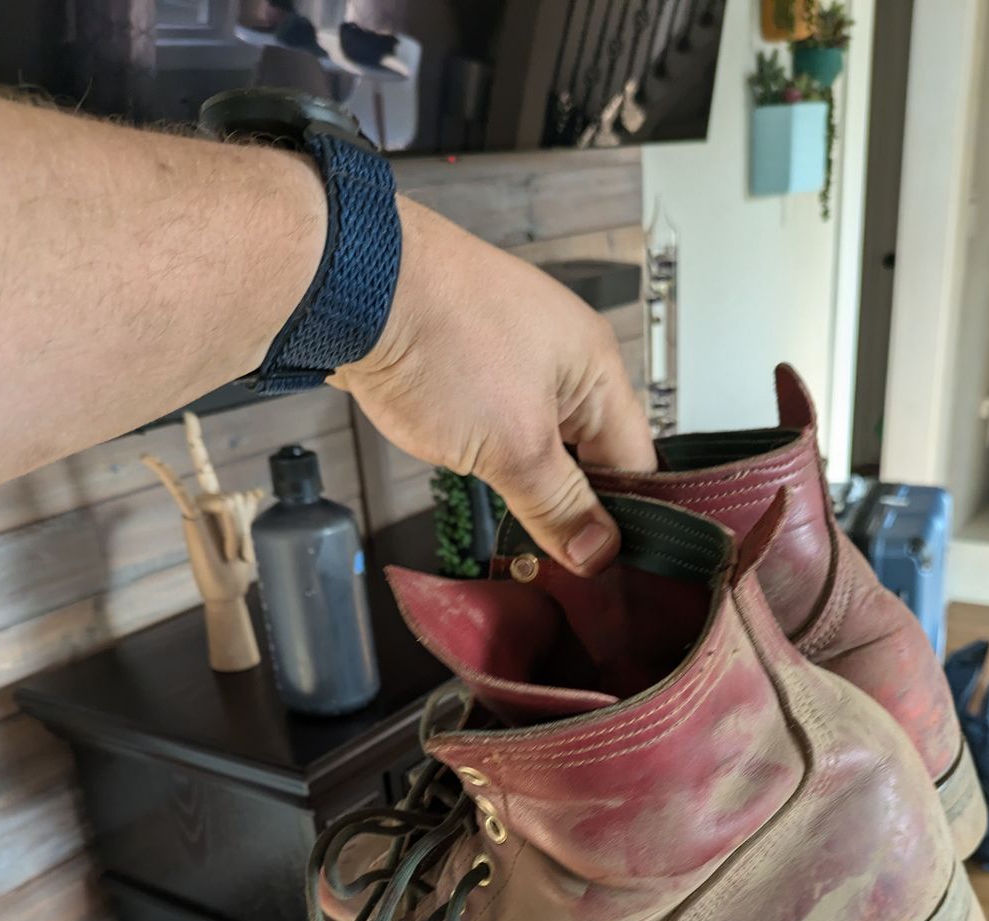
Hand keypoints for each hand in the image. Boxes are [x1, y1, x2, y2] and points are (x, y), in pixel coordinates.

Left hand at [331, 196, 656, 573]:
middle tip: (554, 559)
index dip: (625, 520)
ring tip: (517, 528)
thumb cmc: (439, 338)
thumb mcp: (514, 446)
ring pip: (541, 439)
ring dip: (528, 482)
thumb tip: (597, 551)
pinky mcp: (467, 359)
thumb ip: (559, 505)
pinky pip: (498, 420)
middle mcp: (563, 354)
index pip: (637, 462)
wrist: (351, 285)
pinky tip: (476, 478)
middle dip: (572, 505)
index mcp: (596, 367)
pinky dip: (492, 455)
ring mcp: (512, 354)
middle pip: (590, 452)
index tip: (602, 567)